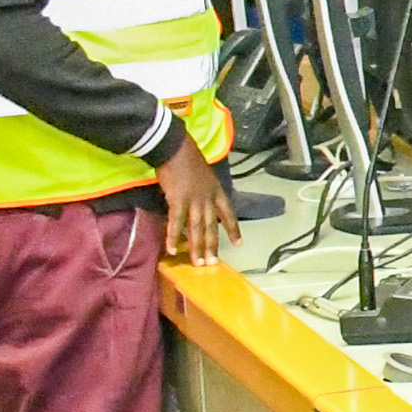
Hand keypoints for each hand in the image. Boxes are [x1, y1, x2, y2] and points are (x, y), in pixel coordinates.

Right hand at [157, 133, 240, 266]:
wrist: (175, 147)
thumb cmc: (187, 158)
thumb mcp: (204, 175)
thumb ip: (204, 190)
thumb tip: (199, 202)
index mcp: (217, 191)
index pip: (229, 214)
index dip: (233, 229)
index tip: (239, 243)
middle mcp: (208, 198)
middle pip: (212, 226)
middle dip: (212, 246)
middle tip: (212, 263)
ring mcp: (194, 200)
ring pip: (197, 228)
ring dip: (197, 247)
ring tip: (197, 263)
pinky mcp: (177, 200)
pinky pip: (176, 222)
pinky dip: (174, 237)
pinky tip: (173, 249)